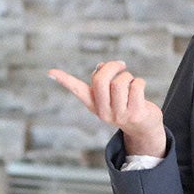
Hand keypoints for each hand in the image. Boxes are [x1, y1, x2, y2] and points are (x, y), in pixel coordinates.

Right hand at [48, 61, 167, 157]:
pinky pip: (136, 86)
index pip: (77, 90)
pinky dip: (139, 82)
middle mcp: (103, 111)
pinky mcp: (135, 113)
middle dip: (112, 66)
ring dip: (128, 76)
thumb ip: (104, 80)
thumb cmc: (126, 104)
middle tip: (121, 65)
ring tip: (131, 82)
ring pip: (120, 82)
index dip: (64, 80)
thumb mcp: (111, 95)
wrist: (143, 128)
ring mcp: (119, 114)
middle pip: (101, 80)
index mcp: (93, 104)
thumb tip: (101, 66)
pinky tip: (139, 89)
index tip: (50, 71)